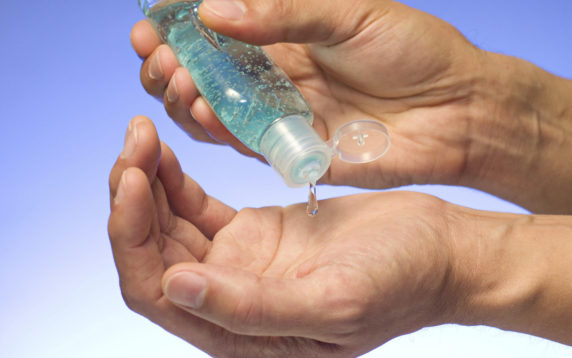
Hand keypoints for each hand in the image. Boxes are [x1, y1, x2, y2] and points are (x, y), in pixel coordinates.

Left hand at [108, 116, 454, 356]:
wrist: (438, 249)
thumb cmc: (402, 283)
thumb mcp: (332, 302)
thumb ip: (253, 309)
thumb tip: (176, 288)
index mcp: (241, 335)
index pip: (157, 292)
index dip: (132, 239)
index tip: (132, 179)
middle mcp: (229, 302)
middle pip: (153, 255)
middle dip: (130, 199)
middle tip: (133, 143)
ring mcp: (239, 266)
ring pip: (168, 228)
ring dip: (147, 183)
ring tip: (141, 135)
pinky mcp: (253, 234)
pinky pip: (196, 208)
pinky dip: (175, 180)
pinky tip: (166, 152)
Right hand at [131, 0, 485, 188]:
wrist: (457, 108)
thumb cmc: (413, 51)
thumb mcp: (349, 14)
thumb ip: (283, 14)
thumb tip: (214, 10)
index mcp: (285, 34)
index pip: (216, 29)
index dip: (179, 26)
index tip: (152, 24)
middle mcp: (275, 75)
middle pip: (204, 72)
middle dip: (170, 64)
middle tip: (157, 55)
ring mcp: (281, 113)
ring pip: (214, 110)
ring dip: (184, 96)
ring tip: (175, 80)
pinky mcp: (293, 150)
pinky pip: (244, 143)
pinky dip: (217, 129)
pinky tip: (203, 111)